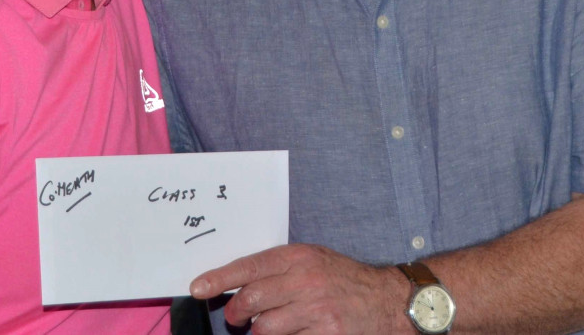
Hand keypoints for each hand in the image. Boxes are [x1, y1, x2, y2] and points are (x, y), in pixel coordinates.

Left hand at [190, 243, 410, 333]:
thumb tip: (239, 284)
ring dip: (258, 332)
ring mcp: (315, 310)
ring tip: (264, 328)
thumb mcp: (312, 260)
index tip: (198, 288)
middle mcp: (305, 281)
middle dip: (236, 312)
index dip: (219, 279)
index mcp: (299, 257)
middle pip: (251, 300)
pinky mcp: (325, 334)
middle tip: (236, 317)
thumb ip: (279, 269)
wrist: (386, 299)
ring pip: (264, 328)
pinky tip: (289, 334)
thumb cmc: (343, 279)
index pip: (249, 267)